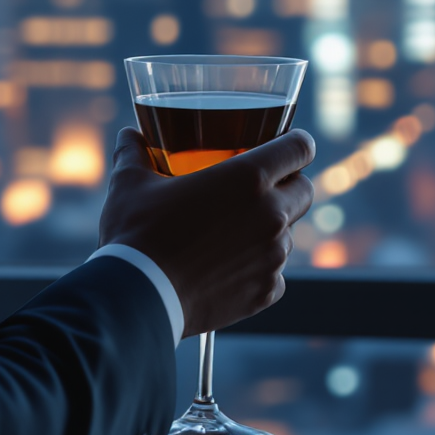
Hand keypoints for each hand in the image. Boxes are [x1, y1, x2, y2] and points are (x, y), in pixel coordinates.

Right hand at [97, 126, 316, 336]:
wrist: (138, 298)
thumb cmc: (136, 234)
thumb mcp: (130, 184)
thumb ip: (134, 153)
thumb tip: (129, 136)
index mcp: (248, 177)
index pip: (299, 147)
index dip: (295, 144)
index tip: (285, 147)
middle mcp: (271, 214)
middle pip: (304, 190)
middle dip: (288, 186)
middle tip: (259, 189)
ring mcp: (273, 256)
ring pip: (288, 234)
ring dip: (270, 230)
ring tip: (232, 234)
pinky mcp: (267, 291)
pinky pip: (275, 274)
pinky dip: (258, 269)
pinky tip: (228, 269)